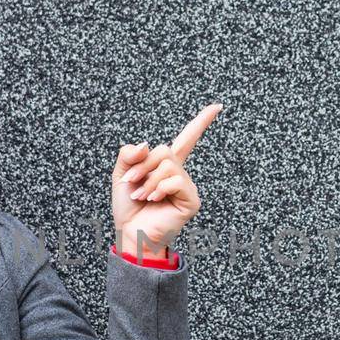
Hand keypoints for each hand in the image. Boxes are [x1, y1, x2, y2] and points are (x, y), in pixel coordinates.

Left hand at [112, 103, 222, 257]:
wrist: (130, 232)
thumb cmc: (128, 208)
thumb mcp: (121, 174)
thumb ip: (129, 154)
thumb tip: (147, 145)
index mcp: (165, 166)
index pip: (187, 139)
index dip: (201, 122)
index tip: (217, 107)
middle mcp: (179, 174)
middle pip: (165, 150)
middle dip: (143, 166)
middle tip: (131, 183)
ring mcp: (187, 187)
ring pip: (168, 166)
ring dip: (148, 181)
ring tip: (142, 196)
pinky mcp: (191, 200)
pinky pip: (175, 181)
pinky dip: (159, 189)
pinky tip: (154, 200)